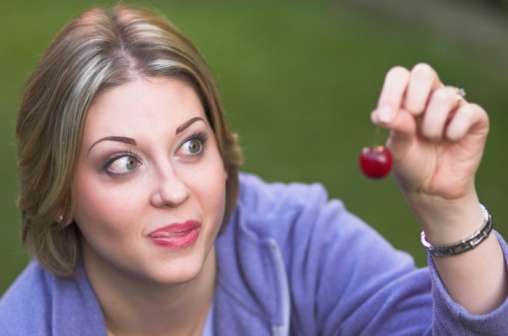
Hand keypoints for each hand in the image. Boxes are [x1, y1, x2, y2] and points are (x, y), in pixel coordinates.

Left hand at [371, 63, 488, 204]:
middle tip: (412, 119)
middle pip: (423, 72)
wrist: (432, 189)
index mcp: (405, 99)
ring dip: (432, 125)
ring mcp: (453, 106)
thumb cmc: (411, 165)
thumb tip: (382, 114)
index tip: (384, 117)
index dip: (391, 92)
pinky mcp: (475, 118)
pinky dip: (454, 130)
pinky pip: (468, 112)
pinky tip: (450, 141)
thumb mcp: (397, 151)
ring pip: (444, 96)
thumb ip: (395, 130)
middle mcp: (429, 96)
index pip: (399, 77)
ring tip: (431, 139)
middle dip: (414, 97)